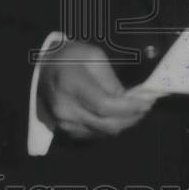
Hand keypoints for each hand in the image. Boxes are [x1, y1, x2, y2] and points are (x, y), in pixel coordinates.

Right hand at [37, 41, 154, 139]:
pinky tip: (117, 115)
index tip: (146, 103)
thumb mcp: (93, 56)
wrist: (42, 68)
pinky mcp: (66, 130)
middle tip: (145, 108)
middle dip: (131, 118)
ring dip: (123, 124)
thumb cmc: (69, 57)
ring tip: (134, 111)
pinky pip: (95, 134)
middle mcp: (66, 108)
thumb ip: (110, 80)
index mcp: (71, 84)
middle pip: (106, 124)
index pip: (105, 106)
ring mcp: (64, 122)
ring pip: (103, 132)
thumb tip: (127, 100)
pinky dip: (109, 127)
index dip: (129, 108)